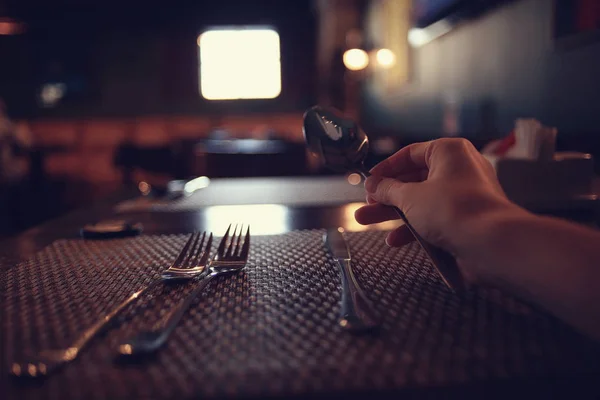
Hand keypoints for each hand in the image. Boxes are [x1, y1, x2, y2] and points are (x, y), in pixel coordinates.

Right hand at [355, 138, 524, 283]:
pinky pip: (435, 217)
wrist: (490, 243)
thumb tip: (373, 184)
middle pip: (413, 179)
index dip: (386, 168)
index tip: (370, 181)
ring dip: (394, 213)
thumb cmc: (454, 210)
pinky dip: (414, 227)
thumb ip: (388, 190)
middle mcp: (459, 169)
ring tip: (367, 221)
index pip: (410, 153)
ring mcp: (464, 194)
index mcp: (449, 152)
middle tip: (366, 204)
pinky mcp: (466, 218)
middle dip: (386, 195)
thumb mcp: (410, 197)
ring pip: (421, 200)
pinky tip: (395, 240)